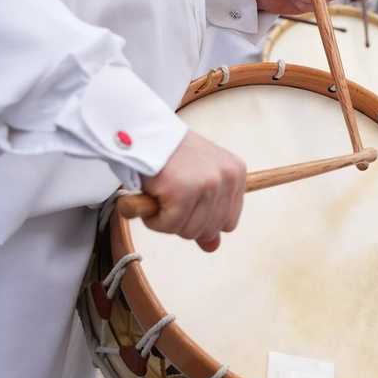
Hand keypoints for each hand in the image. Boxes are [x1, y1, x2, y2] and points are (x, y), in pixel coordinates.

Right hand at [139, 132, 245, 251]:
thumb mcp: (196, 181)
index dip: (203, 220)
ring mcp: (207, 185)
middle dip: (183, 221)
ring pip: (189, 231)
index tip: (186, 203)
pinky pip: (167, 226)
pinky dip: (152, 218)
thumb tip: (213, 247)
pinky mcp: (183, 192)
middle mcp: (227, 178)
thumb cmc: (167, 155)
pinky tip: (151, 195)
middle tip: (168, 196)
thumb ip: (207, 214)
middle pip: (209, 230)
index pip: (229, 223)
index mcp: (236, 173)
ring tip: (160, 193)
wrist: (140, 130)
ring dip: (166, 219)